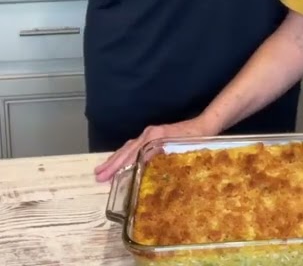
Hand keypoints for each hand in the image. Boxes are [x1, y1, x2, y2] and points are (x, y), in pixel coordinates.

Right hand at [92, 116, 217, 181]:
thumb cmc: (195, 138)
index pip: (132, 153)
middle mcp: (148, 135)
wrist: (204, 125)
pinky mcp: (152, 137)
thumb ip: (163, 155)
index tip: (110, 177)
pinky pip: (133, 147)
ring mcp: (149, 135)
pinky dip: (124, 155)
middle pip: (126, 150)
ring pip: (127, 148)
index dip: (121, 166)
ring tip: (101, 171)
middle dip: (112, 164)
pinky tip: (119, 162)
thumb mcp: (180, 148)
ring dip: (114, 160)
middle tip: (98, 176)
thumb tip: (146, 167)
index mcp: (153, 137)